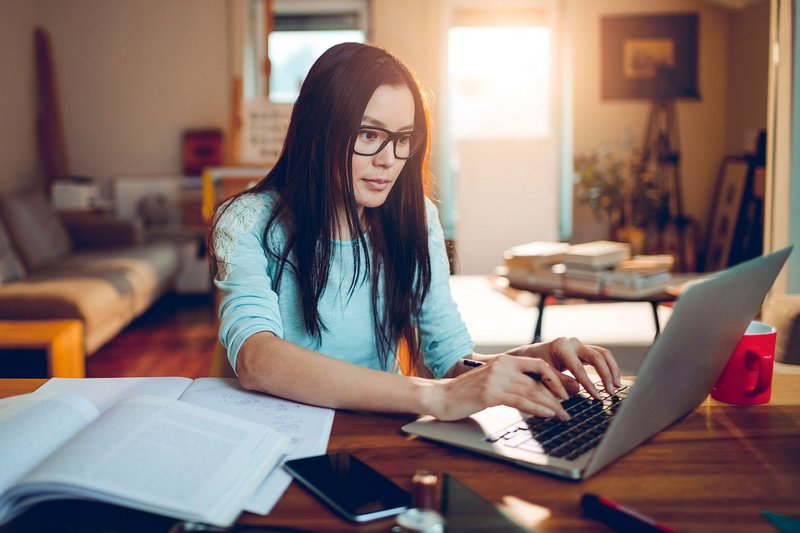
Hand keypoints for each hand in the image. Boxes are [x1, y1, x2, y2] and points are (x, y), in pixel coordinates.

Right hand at [429, 354, 570, 421]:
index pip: (538, 365)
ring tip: (563, 416)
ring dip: (551, 406)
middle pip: (538, 380)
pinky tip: (547, 415)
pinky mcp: (490, 393)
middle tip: (568, 409)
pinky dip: (537, 408)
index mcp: (504, 361)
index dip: (555, 378)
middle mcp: (502, 366)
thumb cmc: (466, 393)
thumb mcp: (492, 382)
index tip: (565, 392)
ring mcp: (496, 379)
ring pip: (532, 391)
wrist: (441, 397)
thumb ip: (512, 383)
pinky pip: (520, 401)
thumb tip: (538, 393)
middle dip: (557, 396)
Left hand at [505, 338, 620, 398]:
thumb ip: (559, 382)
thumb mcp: (544, 374)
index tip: (597, 397)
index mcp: (561, 347)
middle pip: (597, 357)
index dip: (589, 384)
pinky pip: (601, 356)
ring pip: (603, 354)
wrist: (531, 355)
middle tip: (611, 392)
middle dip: (606, 375)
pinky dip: (609, 367)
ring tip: (616, 386)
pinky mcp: (583, 350)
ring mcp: (579, 345)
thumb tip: (578, 389)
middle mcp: (572, 343)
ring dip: (612, 370)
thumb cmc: (535, 365)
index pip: (579, 368)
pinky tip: (613, 380)